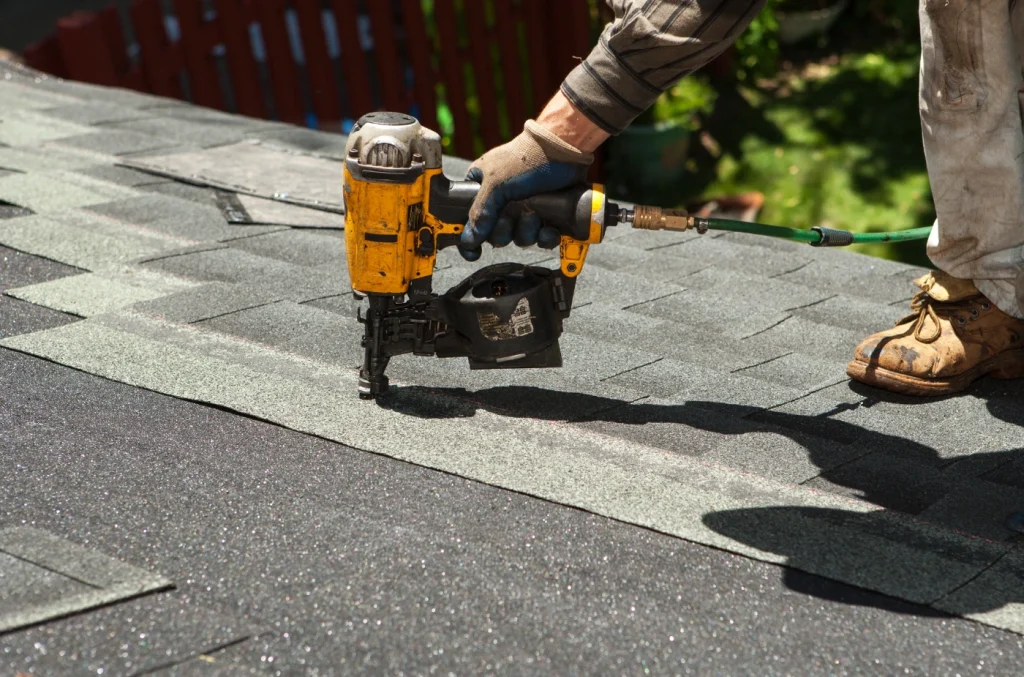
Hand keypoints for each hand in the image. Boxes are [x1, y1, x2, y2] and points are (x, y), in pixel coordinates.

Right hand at [458, 120, 594, 260]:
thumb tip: (469, 238)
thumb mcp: (496, 183)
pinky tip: (549, 229)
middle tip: (512, 217)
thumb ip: (480, 212)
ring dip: (527, 230)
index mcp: (483, 188)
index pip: (467, 218)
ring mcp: (525, 208)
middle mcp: (502, 201)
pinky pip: (540, 237)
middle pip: (495, 234)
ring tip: (535, 214)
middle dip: (506, 230)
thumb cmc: (527, 158)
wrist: (566, 150)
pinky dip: (545, 236)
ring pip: (519, 237)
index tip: (473, 251)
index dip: (469, 237)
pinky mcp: (546, 215)